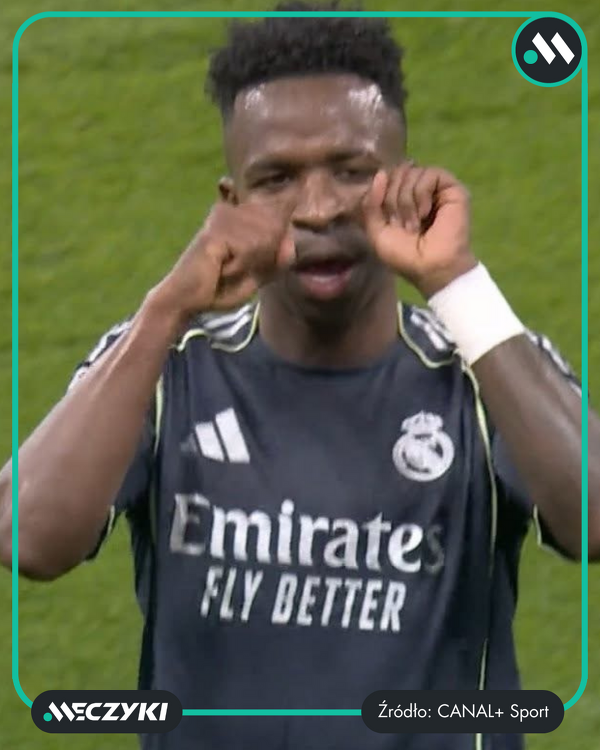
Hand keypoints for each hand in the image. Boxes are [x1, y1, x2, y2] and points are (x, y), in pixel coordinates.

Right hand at [152, 200, 294, 322]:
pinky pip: (249, 248)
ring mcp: (222, 216)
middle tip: (235, 268)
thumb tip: (290, 241)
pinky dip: (240, 266)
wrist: (188, 300)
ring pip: (265, 239)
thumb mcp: (260, 272)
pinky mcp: (216, 230)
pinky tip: (221, 269)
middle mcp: (231, 209)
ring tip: (227, 268)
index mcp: (240, 214)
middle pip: (276, 229)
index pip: (279, 216)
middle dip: (263, 257)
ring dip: (250, 264)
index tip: (247, 259)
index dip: (278, 242)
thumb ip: (279, 257)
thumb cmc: (222, 286)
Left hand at [362, 163, 477, 298]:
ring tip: (416, 224)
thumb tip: (381, 173)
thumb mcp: (377, 231)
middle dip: (394, 200)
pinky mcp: (451, 187)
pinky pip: (429, 174)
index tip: (390, 221)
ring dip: (407, 202)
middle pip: (397, 173)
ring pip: (412, 172)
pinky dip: (422, 194)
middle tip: (404, 225)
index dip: (381, 196)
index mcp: (400, 199)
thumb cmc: (404, 256)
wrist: (430, 267)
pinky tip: (427, 213)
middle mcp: (417, 190)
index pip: (386, 178)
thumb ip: (371, 203)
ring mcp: (435, 188)